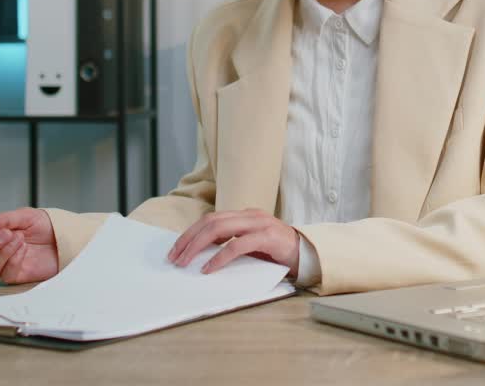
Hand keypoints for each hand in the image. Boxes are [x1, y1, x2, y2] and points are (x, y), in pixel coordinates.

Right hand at [0, 207, 59, 283]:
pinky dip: (13, 262)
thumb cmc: (43, 225)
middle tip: (8, 233)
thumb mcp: (23, 216)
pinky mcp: (18, 275)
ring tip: (20, 239)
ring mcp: (5, 265)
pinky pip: (6, 275)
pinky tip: (24, 250)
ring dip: (3, 253)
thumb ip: (3, 220)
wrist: (64, 235)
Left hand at [167, 208, 299, 275]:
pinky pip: (237, 245)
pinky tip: (209, 268)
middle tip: (175, 258)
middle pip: (211, 221)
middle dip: (188, 239)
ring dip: (198, 246)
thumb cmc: (278, 253)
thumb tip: (202, 254)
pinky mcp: (268, 237)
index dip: (190, 233)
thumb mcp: (252, 245)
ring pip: (220, 228)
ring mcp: (259, 224)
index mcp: (245, 215)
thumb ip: (232, 243)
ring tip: (186, 262)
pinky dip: (220, 257)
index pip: (211, 219)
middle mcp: (250, 215)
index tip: (176, 250)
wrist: (310, 255)